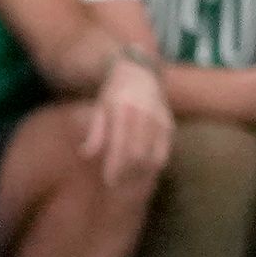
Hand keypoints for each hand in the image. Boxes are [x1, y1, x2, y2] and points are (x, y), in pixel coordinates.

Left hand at [81, 57, 172, 184]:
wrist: (140, 73)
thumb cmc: (114, 93)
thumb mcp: (99, 108)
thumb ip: (95, 133)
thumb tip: (86, 155)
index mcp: (123, 111)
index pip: (121, 146)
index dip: (116, 166)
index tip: (108, 180)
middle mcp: (144, 116)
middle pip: (138, 155)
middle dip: (127, 172)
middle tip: (115, 182)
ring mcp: (160, 121)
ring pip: (153, 156)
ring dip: (140, 172)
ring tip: (127, 179)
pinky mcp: (169, 125)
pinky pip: (164, 151)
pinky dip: (154, 164)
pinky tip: (143, 170)